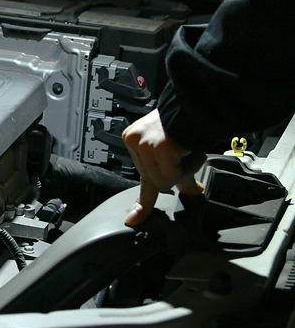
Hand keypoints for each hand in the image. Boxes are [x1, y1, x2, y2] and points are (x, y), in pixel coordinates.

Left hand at [122, 109, 204, 224]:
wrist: (194, 107)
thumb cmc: (184, 123)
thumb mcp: (172, 148)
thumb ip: (175, 173)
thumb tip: (191, 192)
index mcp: (133, 139)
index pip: (138, 174)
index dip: (140, 203)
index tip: (133, 219)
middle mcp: (133, 141)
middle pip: (155, 181)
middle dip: (175, 175)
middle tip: (186, 157)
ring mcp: (144, 145)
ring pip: (163, 182)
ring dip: (182, 172)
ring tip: (188, 152)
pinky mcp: (157, 149)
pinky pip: (172, 176)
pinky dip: (186, 170)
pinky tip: (188, 152)